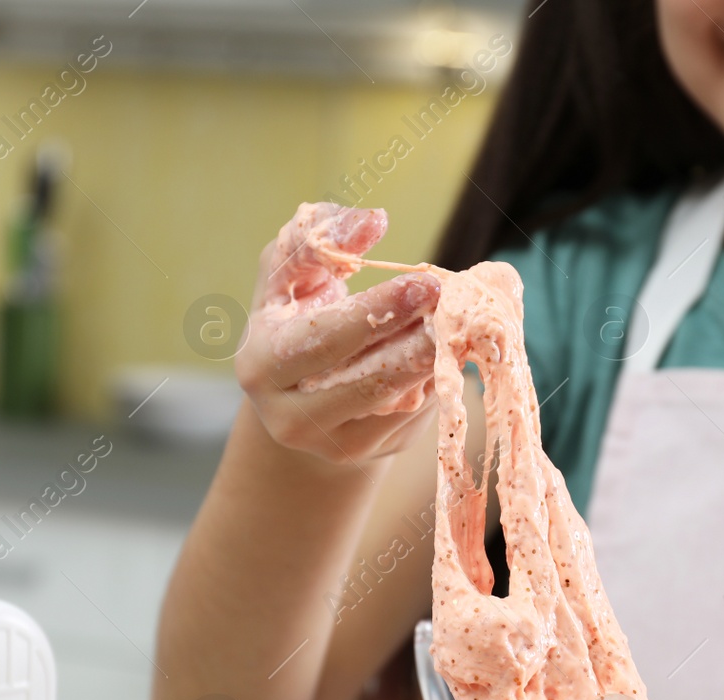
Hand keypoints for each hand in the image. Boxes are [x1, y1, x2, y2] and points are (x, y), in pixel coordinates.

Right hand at [236, 202, 442, 465]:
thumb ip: (317, 239)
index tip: (424, 282)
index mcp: (262, 368)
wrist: (296, 395)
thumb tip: (371, 223)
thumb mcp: (288, 275)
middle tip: (455, 303)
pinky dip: (440, 378)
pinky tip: (454, 345)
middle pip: (368, 381)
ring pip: (399, 402)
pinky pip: (417, 417)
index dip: (377, 312)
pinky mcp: (373, 452)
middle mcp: (291, 418)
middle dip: (416, 341)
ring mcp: (335, 444)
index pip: (324, 340)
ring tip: (461, 319)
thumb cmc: (293, 320)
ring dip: (436, 360)